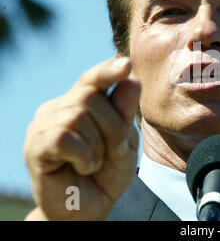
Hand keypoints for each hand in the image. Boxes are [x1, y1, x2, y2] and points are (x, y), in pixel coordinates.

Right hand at [23, 57, 140, 219]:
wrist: (90, 209)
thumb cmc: (107, 173)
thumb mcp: (124, 140)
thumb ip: (124, 110)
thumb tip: (130, 76)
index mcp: (79, 103)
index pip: (93, 78)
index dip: (108, 70)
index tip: (127, 64)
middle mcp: (58, 109)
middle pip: (90, 96)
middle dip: (114, 126)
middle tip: (115, 151)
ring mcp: (43, 126)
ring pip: (78, 115)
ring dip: (99, 145)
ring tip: (94, 163)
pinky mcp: (35, 147)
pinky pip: (65, 137)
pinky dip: (84, 156)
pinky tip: (82, 168)